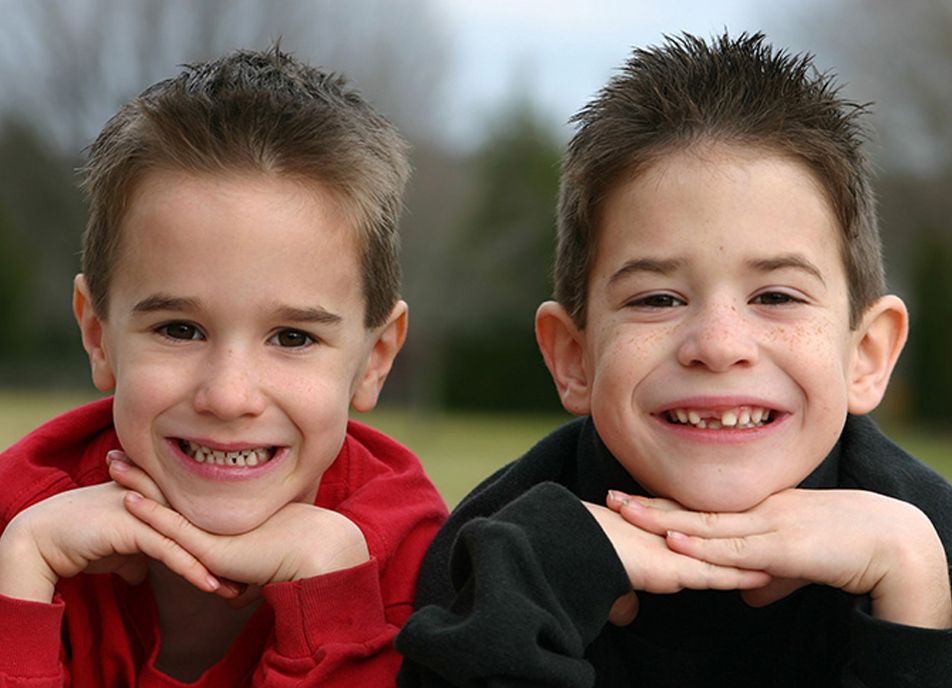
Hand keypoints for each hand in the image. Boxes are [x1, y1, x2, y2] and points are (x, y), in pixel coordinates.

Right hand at [0, 455, 220, 603]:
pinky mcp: (133, 526)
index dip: (218, 542)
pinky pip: (170, 551)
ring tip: (238, 587)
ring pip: (190, 540)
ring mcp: (146, 510)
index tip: (242, 564)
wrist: (43, 536)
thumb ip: (134, 553)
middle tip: (253, 573)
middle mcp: (156, 500)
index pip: (196, 521)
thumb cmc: (79, 538)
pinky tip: (210, 585)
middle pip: (201, 527)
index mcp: (157, 500)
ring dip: (215, 566)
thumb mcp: (116, 546)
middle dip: (227, 552)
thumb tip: (142, 572)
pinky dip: (192, 569)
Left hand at [110, 454, 369, 587]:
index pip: (182, 494)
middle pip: (169, 488)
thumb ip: (240, 573)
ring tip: (111, 463)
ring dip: (136, 482)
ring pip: (166, 501)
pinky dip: (149, 513)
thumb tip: (232, 592)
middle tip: (115, 450)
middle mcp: (214, 517)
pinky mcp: (210, 547)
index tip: (138, 460)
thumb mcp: (258, 564)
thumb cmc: (293, 559)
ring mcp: (212, 529)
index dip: (159, 476)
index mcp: (221, 517)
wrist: (313, 554)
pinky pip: (173, 528)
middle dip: (141, 470)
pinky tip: (127, 500)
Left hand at [610, 488, 951, 628]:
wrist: (890, 542)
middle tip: (609, 497)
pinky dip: (704, 545)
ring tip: (627, 515)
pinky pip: (735, 548)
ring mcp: (767, 526)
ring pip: (706, 523)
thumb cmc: (843, 549)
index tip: (629, 500)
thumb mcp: (796, 564)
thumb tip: (744, 594)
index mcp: (756, 511)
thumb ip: (767, 576)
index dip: (664, 504)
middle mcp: (755, 512)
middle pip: (693, 508)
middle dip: (650, 505)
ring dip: (664, 520)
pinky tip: (676, 541)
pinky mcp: (783, 546)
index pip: (701, 506)